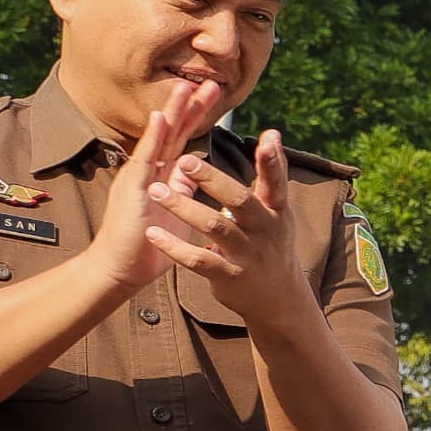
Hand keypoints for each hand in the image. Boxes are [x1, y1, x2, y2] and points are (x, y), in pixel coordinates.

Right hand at [82, 72, 226, 294]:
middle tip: (208, 80)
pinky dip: (153, 138)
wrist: (120, 271)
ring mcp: (139, 178)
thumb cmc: (146, 245)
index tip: (215, 95)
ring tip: (186, 86)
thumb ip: (182, 188)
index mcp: (163, 177)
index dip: (197, 118)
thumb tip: (195, 169)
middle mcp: (149, 172)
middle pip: (173, 132)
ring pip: (158, 139)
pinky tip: (161, 118)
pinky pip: (144, 160)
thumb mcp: (174, 210)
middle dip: (190, 107)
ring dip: (173, 112)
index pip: (182, 140)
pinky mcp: (131, 190)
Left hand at [142, 122, 309, 327]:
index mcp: (276, 211)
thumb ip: (271, 175)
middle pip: (240, 201)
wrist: (276, 298)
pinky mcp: (229, 275)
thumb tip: (272, 133)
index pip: (276, 182)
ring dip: (184, 207)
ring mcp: (247, 254)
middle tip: (185, 160)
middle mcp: (265, 231)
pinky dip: (174, 247)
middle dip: (212, 180)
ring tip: (156, 190)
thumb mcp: (277, 211)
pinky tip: (153, 234)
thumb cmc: (270, 243)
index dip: (272, 161)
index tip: (267, 137)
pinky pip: (198, 260)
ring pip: (215, 227)